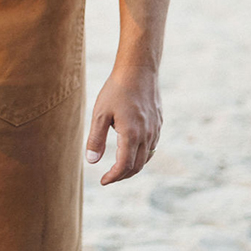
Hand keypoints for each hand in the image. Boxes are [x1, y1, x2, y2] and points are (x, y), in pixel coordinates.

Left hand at [86, 66, 161, 184]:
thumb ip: (96, 139)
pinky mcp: (158, 122)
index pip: (124, 166)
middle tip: (109, 177)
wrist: (139, 69)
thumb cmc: (116, 89)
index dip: (113, 177)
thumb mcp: (100, 113)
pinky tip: (132, 150)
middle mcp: (147, 134)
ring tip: (119, 167)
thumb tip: (92, 162)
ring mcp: (155, 129)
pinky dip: (142, 155)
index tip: (103, 181)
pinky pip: (152, 146)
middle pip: (137, 166)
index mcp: (132, 134)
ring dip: (133, 167)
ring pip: (147, 157)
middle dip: (122, 175)